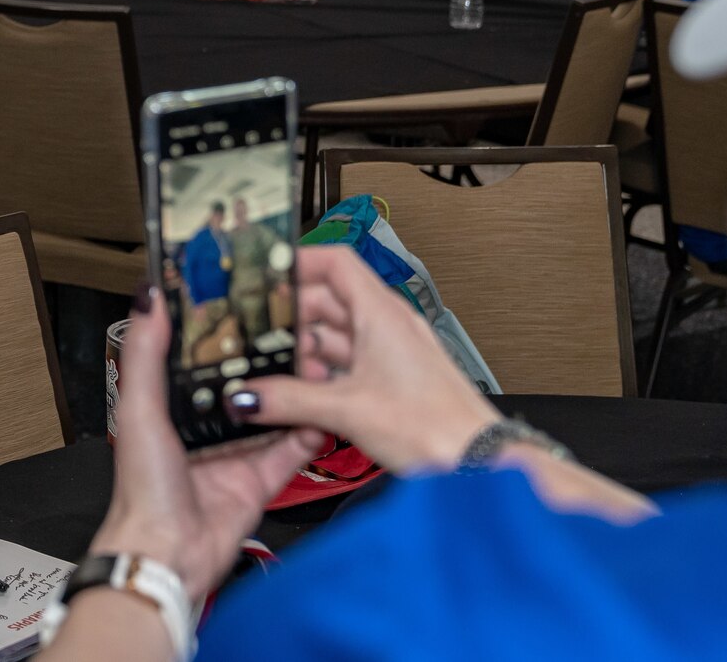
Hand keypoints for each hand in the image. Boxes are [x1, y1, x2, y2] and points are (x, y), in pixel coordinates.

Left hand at [89, 285, 322, 598]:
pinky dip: (306, 434)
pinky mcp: (258, 481)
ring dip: (290, 394)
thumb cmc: (143, 489)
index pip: (198, 362)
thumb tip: (149, 299)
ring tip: (312, 365)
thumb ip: (146, 352)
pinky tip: (321, 413)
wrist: (168, 553)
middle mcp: (201, 430)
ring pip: (270, 416)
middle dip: (264, 364)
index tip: (244, 307)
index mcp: (168, 409)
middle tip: (291, 334)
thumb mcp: (139, 407)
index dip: (220, 337)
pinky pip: (289, 452)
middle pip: (240, 388)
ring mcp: (232, 456)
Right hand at [248, 245, 498, 473]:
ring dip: (307, 350)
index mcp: (382, 313)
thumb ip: (290, 401)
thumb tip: (247, 396)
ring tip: (279, 372)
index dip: (298, 262)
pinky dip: (323, 372)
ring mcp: (391, 352)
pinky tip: (306, 392)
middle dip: (292, 317)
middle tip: (259, 336)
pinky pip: (348, 361)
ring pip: (336, 334)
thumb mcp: (348, 410)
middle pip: (328, 300)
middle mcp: (388, 325)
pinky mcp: (392, 379)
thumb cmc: (436, 428)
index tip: (264, 274)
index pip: (335, 262)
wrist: (479, 464)